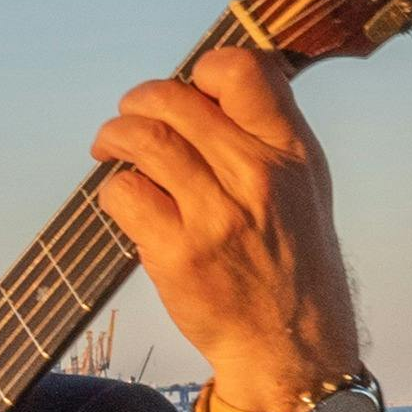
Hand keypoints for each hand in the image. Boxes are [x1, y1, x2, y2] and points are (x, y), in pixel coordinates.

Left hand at [90, 45, 365, 411]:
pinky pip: (124, 194)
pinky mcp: (179, 253)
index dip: (201, 70)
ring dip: (113, 137)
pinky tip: (123, 199)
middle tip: (128, 118)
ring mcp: (216, 216)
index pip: (243, 71)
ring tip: (108, 148)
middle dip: (137, 103)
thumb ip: (265, 132)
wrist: (289, 342)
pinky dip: (113, 189)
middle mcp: (256, 177)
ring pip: (142, 142)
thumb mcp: (303, 184)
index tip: (187, 89)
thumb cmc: (290, 257)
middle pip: (174, 102)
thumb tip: (207, 83)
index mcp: (291, 152)